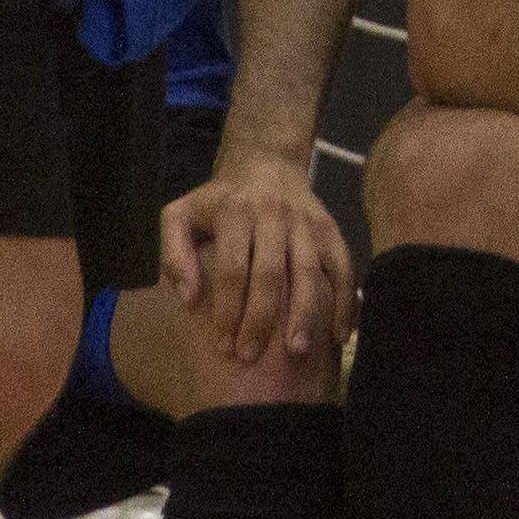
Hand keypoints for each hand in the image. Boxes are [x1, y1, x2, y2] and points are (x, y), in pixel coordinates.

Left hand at [160, 152, 352, 364]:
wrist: (265, 162)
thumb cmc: (216, 201)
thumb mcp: (179, 214)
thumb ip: (173, 253)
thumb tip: (189, 299)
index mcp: (235, 210)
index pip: (232, 268)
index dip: (227, 310)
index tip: (223, 345)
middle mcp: (273, 212)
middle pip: (271, 273)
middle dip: (261, 319)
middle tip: (251, 356)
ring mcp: (306, 220)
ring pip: (309, 271)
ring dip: (305, 313)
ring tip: (298, 351)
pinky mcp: (329, 227)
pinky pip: (342, 265)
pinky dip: (344, 299)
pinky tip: (339, 333)